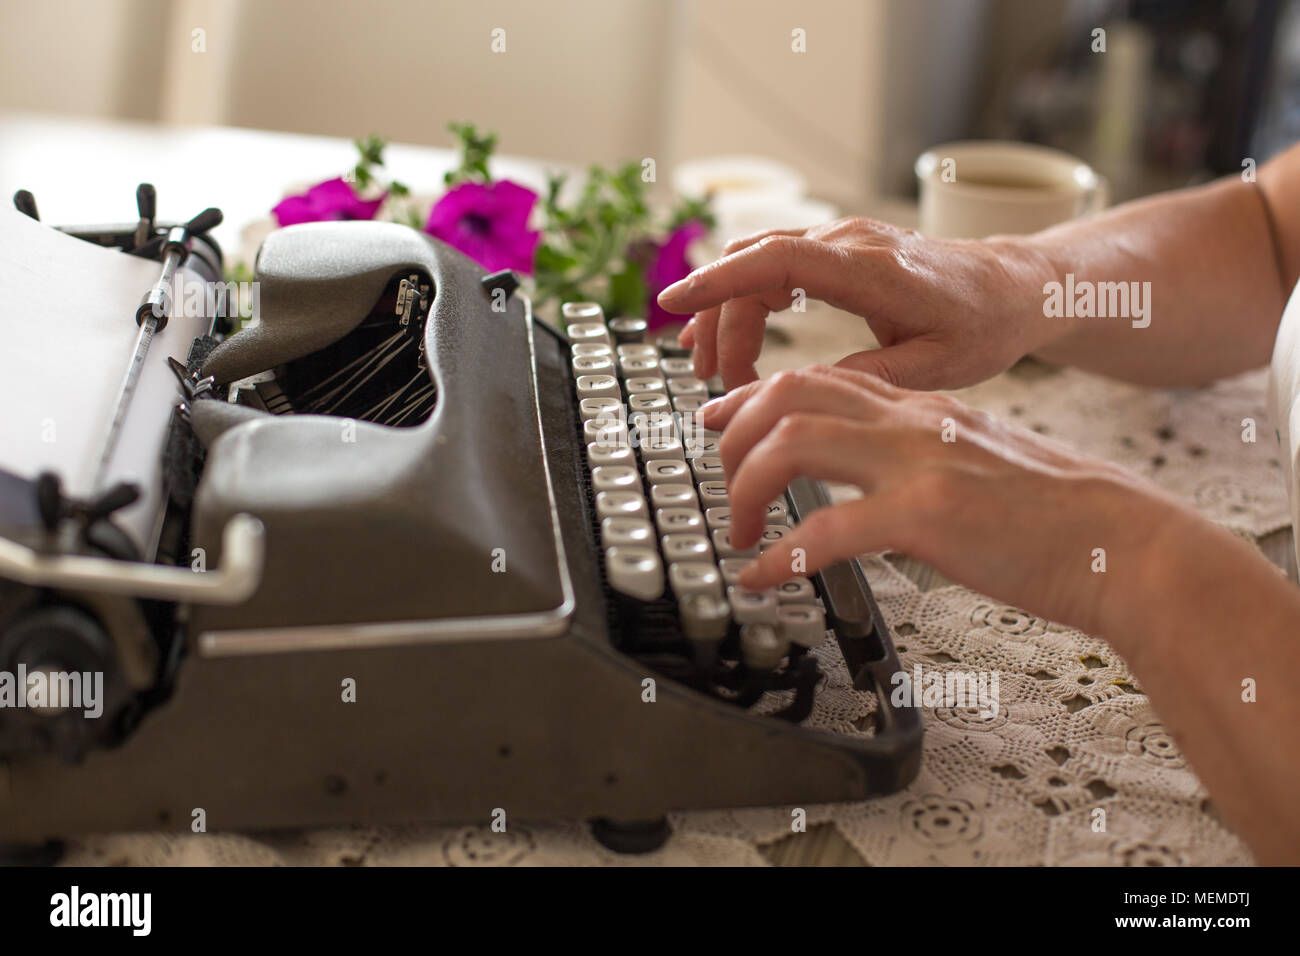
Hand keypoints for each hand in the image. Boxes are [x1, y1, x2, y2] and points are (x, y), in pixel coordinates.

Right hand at [657, 217, 1059, 391]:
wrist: (1014, 287)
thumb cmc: (983, 325)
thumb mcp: (935, 367)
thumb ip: (867, 379)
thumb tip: (803, 395)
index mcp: (874, 270)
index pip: (776, 261)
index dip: (718, 281)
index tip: (675, 304)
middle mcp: (852, 243)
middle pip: (754, 266)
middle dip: (720, 323)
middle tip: (715, 384)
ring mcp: (844, 241)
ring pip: (757, 263)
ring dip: (728, 313)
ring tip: (713, 369)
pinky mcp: (840, 251)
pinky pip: (775, 265)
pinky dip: (747, 300)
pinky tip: (738, 340)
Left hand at [699, 365, 1183, 636]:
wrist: (1122, 541)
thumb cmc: (1050, 513)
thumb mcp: (971, 458)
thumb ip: (913, 452)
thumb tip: (860, 476)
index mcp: (919, 407)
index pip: (815, 376)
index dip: (752, 394)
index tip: (717, 419)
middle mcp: (910, 422)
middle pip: (789, 391)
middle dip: (735, 433)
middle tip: (721, 482)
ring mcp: (918, 463)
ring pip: (794, 441)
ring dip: (746, 486)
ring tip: (736, 531)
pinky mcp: (929, 515)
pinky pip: (827, 530)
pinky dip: (779, 555)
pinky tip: (761, 579)